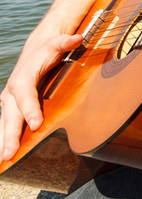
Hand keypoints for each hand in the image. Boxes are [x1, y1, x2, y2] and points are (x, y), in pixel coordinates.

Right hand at [0, 33, 82, 160]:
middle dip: (9, 135)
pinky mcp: (12, 108)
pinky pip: (8, 125)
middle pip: (11, 116)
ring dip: (3, 142)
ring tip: (4, 161)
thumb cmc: (49, 48)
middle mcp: (12, 92)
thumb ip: (65, 42)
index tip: (36, 124)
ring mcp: (10, 102)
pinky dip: (5, 140)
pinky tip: (5, 157)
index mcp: (23, 79)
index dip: (30, 110)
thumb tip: (77, 38)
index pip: (26, 97)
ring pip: (5, 124)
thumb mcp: (57, 43)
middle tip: (9, 154)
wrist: (37, 47)